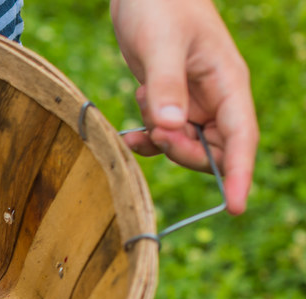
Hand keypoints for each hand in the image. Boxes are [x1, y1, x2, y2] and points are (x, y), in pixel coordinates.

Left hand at [110, 0, 257, 214]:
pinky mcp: (169, 102)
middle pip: (214, 150)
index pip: (241, 137)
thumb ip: (166, 84)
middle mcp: (216, 97)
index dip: (239, 173)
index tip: (234, 206)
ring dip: (162, 144)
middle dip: (185, 154)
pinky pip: (164, 136)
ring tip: (143, 108)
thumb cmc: (158, 5)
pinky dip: (147, 142)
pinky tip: (127, 136)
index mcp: (227, 82)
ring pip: (187, 145)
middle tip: (155, 134)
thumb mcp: (160, 44)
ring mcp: (193, 102)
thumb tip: (169, 126)